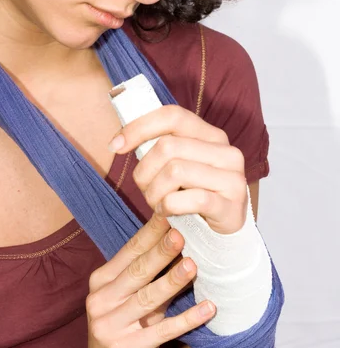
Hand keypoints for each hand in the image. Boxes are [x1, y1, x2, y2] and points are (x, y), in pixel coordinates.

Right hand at [80, 213, 214, 347]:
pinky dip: (187, 320)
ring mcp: (109, 326)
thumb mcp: (127, 300)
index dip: (150, 232)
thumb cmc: (121, 331)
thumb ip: (145, 276)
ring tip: (194, 266)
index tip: (170, 213)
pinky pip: (161, 332)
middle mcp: (101, 300)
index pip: (129, 251)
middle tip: (183, 233)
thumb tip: (176, 241)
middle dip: (161, 251)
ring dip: (173, 281)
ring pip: (148, 298)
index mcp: (101, 282)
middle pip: (137, 271)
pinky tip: (208, 309)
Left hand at [108, 105, 247, 234]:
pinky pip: (189, 199)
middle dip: (145, 171)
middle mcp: (226, 152)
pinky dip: (169, 206)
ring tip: (156, 202)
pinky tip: (167, 212)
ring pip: (175, 171)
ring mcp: (232, 178)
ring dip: (154, 192)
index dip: (139, 127)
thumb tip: (120, 139)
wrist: (222, 232)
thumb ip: (160, 147)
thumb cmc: (193, 193)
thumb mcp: (179, 164)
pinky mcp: (231, 206)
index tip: (115, 145)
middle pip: (167, 146)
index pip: (172, 116)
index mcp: (211, 135)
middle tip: (144, 188)